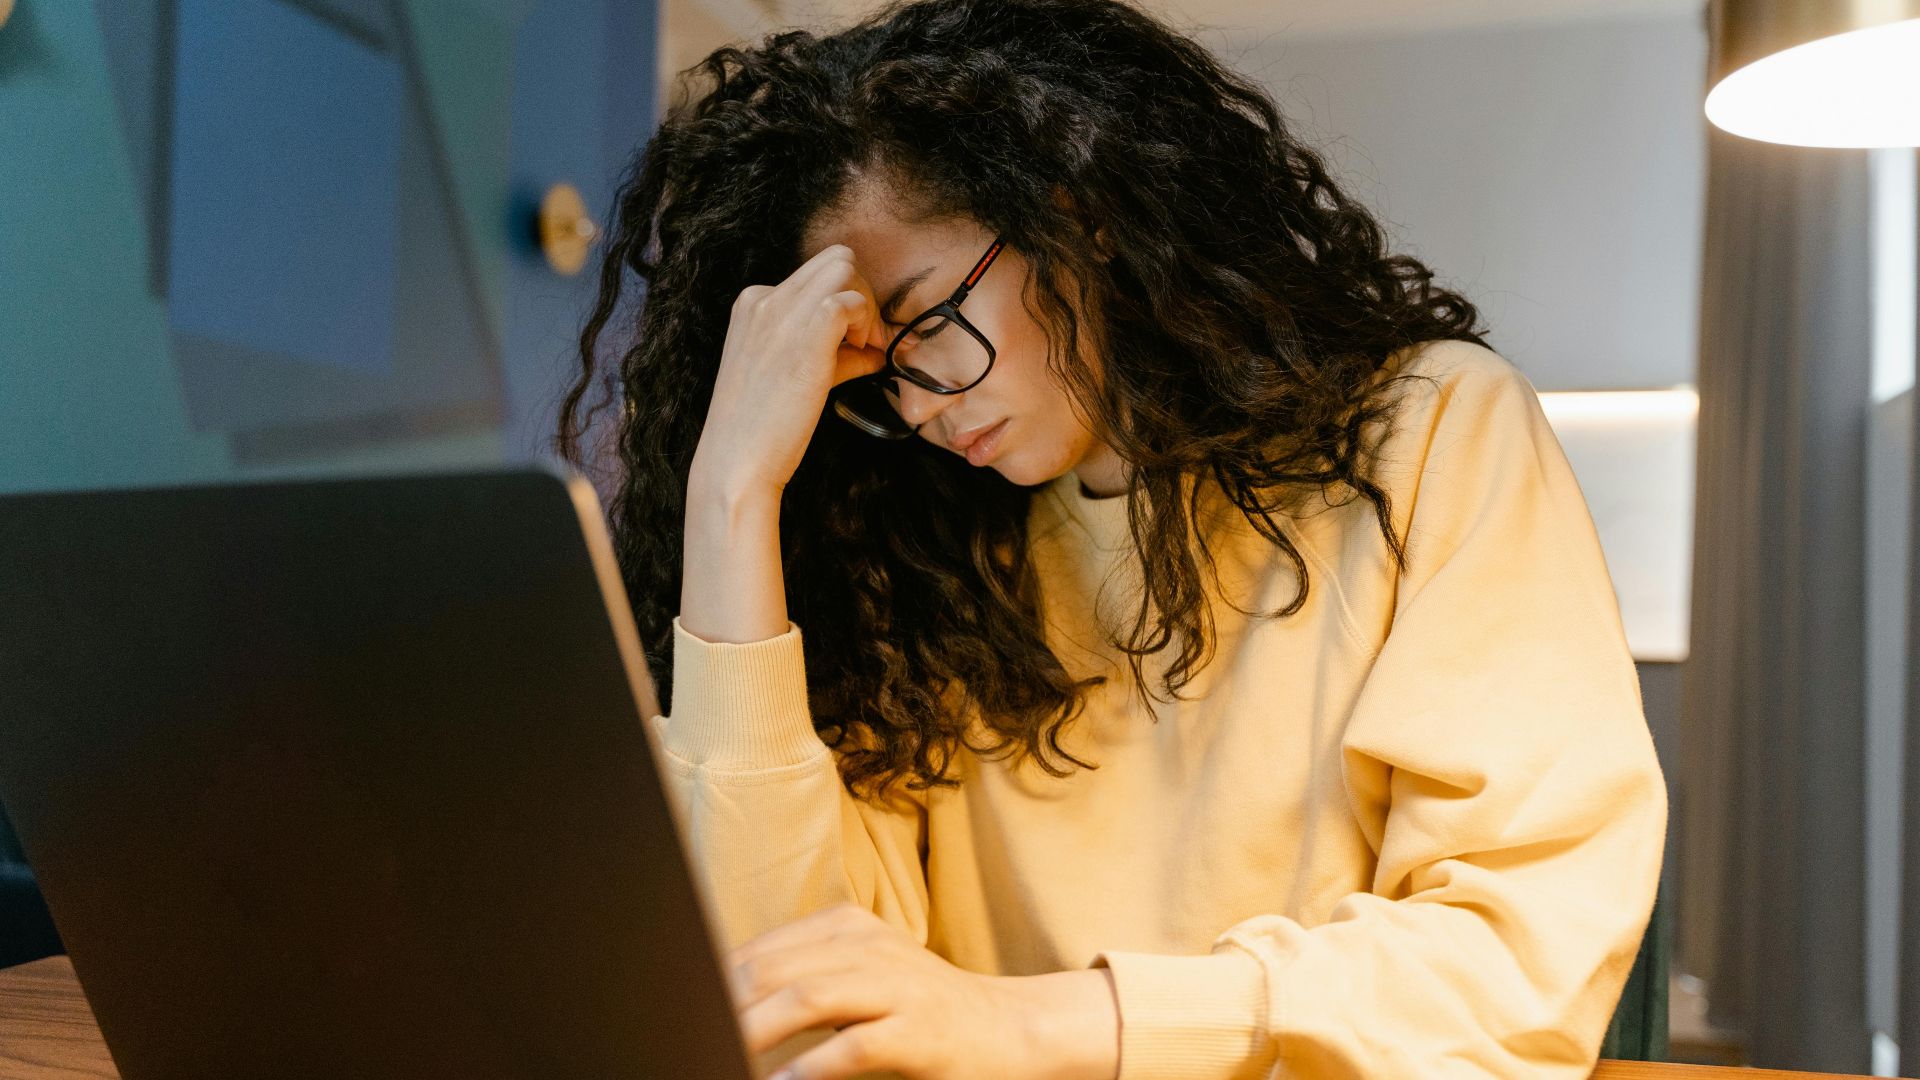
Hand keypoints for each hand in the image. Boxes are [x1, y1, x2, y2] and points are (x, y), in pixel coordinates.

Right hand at [691, 245, 892, 501]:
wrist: (737, 461)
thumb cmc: (761, 429)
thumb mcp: (790, 377)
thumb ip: (830, 354)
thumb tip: (872, 350)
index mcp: (753, 304)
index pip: (814, 275)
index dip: (844, 304)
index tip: (852, 344)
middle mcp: (764, 298)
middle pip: (835, 259)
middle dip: (861, 293)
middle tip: (864, 341)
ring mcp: (782, 310)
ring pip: (845, 268)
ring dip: (865, 304)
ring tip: (863, 348)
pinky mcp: (806, 332)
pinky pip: (851, 301)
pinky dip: (867, 325)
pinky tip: (862, 357)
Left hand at [726, 902, 1120, 1079]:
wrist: (1010, 1029)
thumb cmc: (920, 1011)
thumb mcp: (860, 977)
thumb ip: (802, 979)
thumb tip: (729, 999)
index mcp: (846, 927)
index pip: (760, 950)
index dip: (714, 982)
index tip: (679, 1011)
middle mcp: (868, 946)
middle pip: (773, 970)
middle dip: (725, 1006)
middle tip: (689, 1035)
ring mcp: (896, 986)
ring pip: (807, 997)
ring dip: (756, 1031)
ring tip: (722, 1054)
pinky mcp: (918, 1030)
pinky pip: (854, 1046)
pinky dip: (811, 1069)